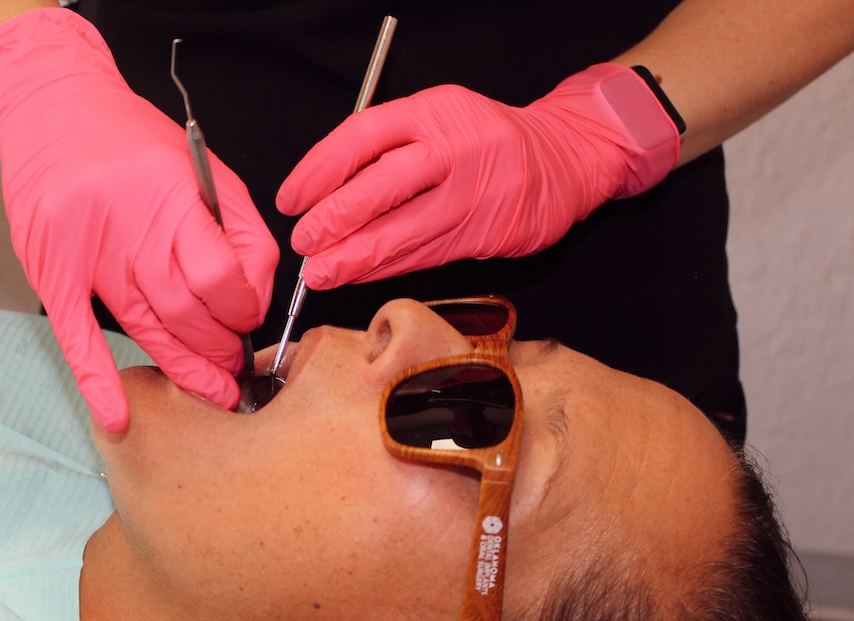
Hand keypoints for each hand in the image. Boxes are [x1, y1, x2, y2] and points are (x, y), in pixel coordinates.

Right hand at [0, 9, 278, 431]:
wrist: (51, 111)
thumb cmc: (128, 140)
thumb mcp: (199, 164)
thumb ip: (235, 224)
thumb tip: (258, 287)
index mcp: (174, 196)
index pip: (223, 275)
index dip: (244, 308)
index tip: (249, 317)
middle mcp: (131, 227)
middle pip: (188, 312)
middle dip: (221, 347)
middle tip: (236, 365)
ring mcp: (89, 255)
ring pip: (146, 329)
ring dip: (185, 370)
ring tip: (214, 392)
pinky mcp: (53, 275)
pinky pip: (78, 337)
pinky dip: (98, 380)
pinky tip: (118, 415)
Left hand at [276, 63, 679, 288]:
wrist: (562, 157)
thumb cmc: (484, 138)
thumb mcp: (437, 118)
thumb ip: (387, 147)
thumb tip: (324, 194)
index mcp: (431, 111)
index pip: (360, 137)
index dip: (318, 172)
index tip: (291, 199)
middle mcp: (451, 149)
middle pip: (378, 187)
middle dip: (333, 220)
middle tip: (304, 242)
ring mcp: (471, 193)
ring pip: (401, 231)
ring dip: (354, 258)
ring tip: (321, 273)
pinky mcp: (484, 233)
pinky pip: (423, 256)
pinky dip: (386, 270)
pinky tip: (360, 275)